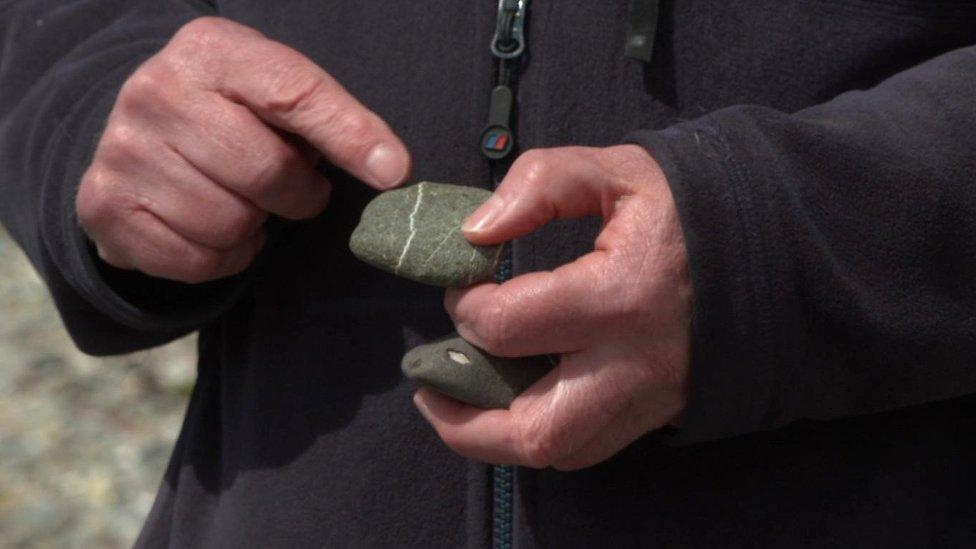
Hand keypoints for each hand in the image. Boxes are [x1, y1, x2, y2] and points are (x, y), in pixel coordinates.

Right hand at [77, 17, 409, 282]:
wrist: (141, 134)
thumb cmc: (232, 114)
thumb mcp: (277, 93)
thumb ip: (331, 120)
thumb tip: (390, 168)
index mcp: (210, 50)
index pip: (294, 93)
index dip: (348, 136)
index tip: (393, 172)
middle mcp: (154, 92)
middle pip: (265, 171)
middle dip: (296, 193)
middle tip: (294, 187)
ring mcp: (122, 152)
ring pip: (231, 223)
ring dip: (254, 225)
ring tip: (243, 199)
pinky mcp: (104, 209)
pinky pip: (199, 260)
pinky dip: (223, 256)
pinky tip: (215, 225)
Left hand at [414, 145, 691, 469]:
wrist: (775, 252)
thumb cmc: (690, 208)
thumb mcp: (619, 171)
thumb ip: (542, 183)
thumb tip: (476, 231)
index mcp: (619, 295)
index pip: (508, 325)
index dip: (466, 305)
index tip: (464, 283)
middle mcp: (633, 363)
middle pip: (532, 429)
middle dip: (463, 420)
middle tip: (429, 386)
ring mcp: (650, 397)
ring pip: (560, 452)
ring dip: (496, 441)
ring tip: (459, 408)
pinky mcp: (659, 411)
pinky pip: (591, 446)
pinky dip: (544, 436)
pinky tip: (518, 404)